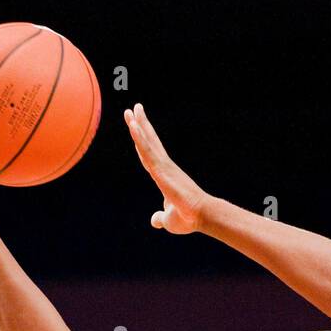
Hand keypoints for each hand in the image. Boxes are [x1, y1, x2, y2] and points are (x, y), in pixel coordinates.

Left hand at [124, 104, 206, 233]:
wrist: (199, 216)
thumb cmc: (187, 218)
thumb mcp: (168, 219)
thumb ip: (160, 217)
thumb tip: (155, 220)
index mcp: (164, 177)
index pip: (149, 155)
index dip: (142, 141)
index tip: (136, 128)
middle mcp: (164, 167)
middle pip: (149, 142)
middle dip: (141, 125)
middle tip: (133, 109)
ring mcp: (163, 166)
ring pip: (147, 142)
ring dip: (138, 125)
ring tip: (130, 110)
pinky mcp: (162, 168)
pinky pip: (148, 150)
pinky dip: (139, 137)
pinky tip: (133, 126)